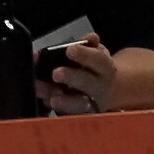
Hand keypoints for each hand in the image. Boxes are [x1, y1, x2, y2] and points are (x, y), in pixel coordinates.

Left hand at [35, 40, 153, 112]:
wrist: (106, 90)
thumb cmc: (95, 68)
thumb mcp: (96, 52)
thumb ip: (90, 45)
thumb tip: (91, 37)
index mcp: (105, 68)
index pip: (99, 60)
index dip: (85, 55)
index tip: (70, 49)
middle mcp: (100, 87)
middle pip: (88, 83)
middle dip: (72, 78)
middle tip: (56, 73)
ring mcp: (91, 104)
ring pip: (79, 104)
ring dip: (64, 101)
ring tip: (52, 98)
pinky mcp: (80, 115)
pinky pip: (69, 115)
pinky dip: (57, 110)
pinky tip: (47, 102)